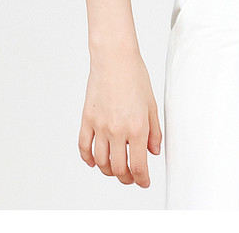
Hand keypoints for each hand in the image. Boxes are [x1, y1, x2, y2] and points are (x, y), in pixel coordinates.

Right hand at [78, 50, 161, 187]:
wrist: (114, 57)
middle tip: (131, 177)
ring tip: (115, 169)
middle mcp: (117, 130)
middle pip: (118, 168)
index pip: (138, 166)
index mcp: (137, 127)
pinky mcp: (87, 119)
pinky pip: (84, 147)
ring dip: (108, 171)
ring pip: (101, 162)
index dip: (142, 179)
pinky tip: (94, 161)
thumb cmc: (135, 75)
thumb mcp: (151, 103)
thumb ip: (154, 130)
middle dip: (126, 178)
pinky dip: (88, 159)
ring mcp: (100, 126)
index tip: (144, 182)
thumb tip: (154, 152)